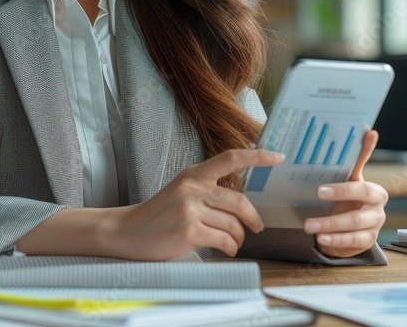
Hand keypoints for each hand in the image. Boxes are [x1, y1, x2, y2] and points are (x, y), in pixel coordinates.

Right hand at [112, 148, 284, 259]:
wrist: (127, 232)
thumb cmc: (157, 216)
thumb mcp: (180, 192)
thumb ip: (206, 191)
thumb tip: (239, 204)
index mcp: (193, 174)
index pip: (231, 158)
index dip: (258, 156)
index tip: (278, 157)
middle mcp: (193, 187)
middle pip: (240, 201)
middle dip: (253, 218)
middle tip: (256, 228)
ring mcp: (190, 209)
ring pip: (234, 224)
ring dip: (238, 238)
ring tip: (232, 244)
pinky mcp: (189, 231)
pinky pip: (224, 240)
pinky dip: (230, 248)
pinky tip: (225, 250)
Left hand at [303, 129, 387, 257]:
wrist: (351, 226)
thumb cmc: (348, 198)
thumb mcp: (349, 179)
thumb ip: (356, 158)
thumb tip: (368, 128)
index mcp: (374, 189)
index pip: (361, 185)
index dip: (343, 186)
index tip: (321, 188)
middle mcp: (378, 206)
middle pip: (362, 201)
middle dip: (339, 198)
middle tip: (316, 196)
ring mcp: (375, 224)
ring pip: (355, 224)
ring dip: (330, 225)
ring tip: (309, 225)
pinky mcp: (368, 241)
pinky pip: (353, 241)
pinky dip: (336, 240)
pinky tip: (321, 238)